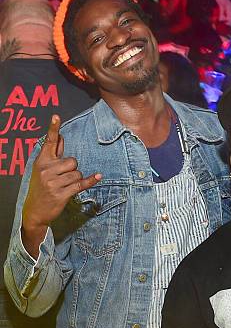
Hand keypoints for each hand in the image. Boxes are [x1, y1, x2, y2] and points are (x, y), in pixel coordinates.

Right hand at [22, 115, 100, 253]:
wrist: (35, 210)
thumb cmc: (41, 188)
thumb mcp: (42, 170)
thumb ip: (53, 154)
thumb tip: (61, 136)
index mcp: (41, 162)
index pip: (49, 142)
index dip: (53, 129)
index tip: (56, 116)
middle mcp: (46, 170)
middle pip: (72, 161)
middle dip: (73, 169)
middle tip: (64, 177)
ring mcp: (53, 182)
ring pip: (77, 173)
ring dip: (76, 179)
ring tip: (66, 186)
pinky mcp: (61, 194)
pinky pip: (81, 184)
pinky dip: (90, 181)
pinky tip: (98, 177)